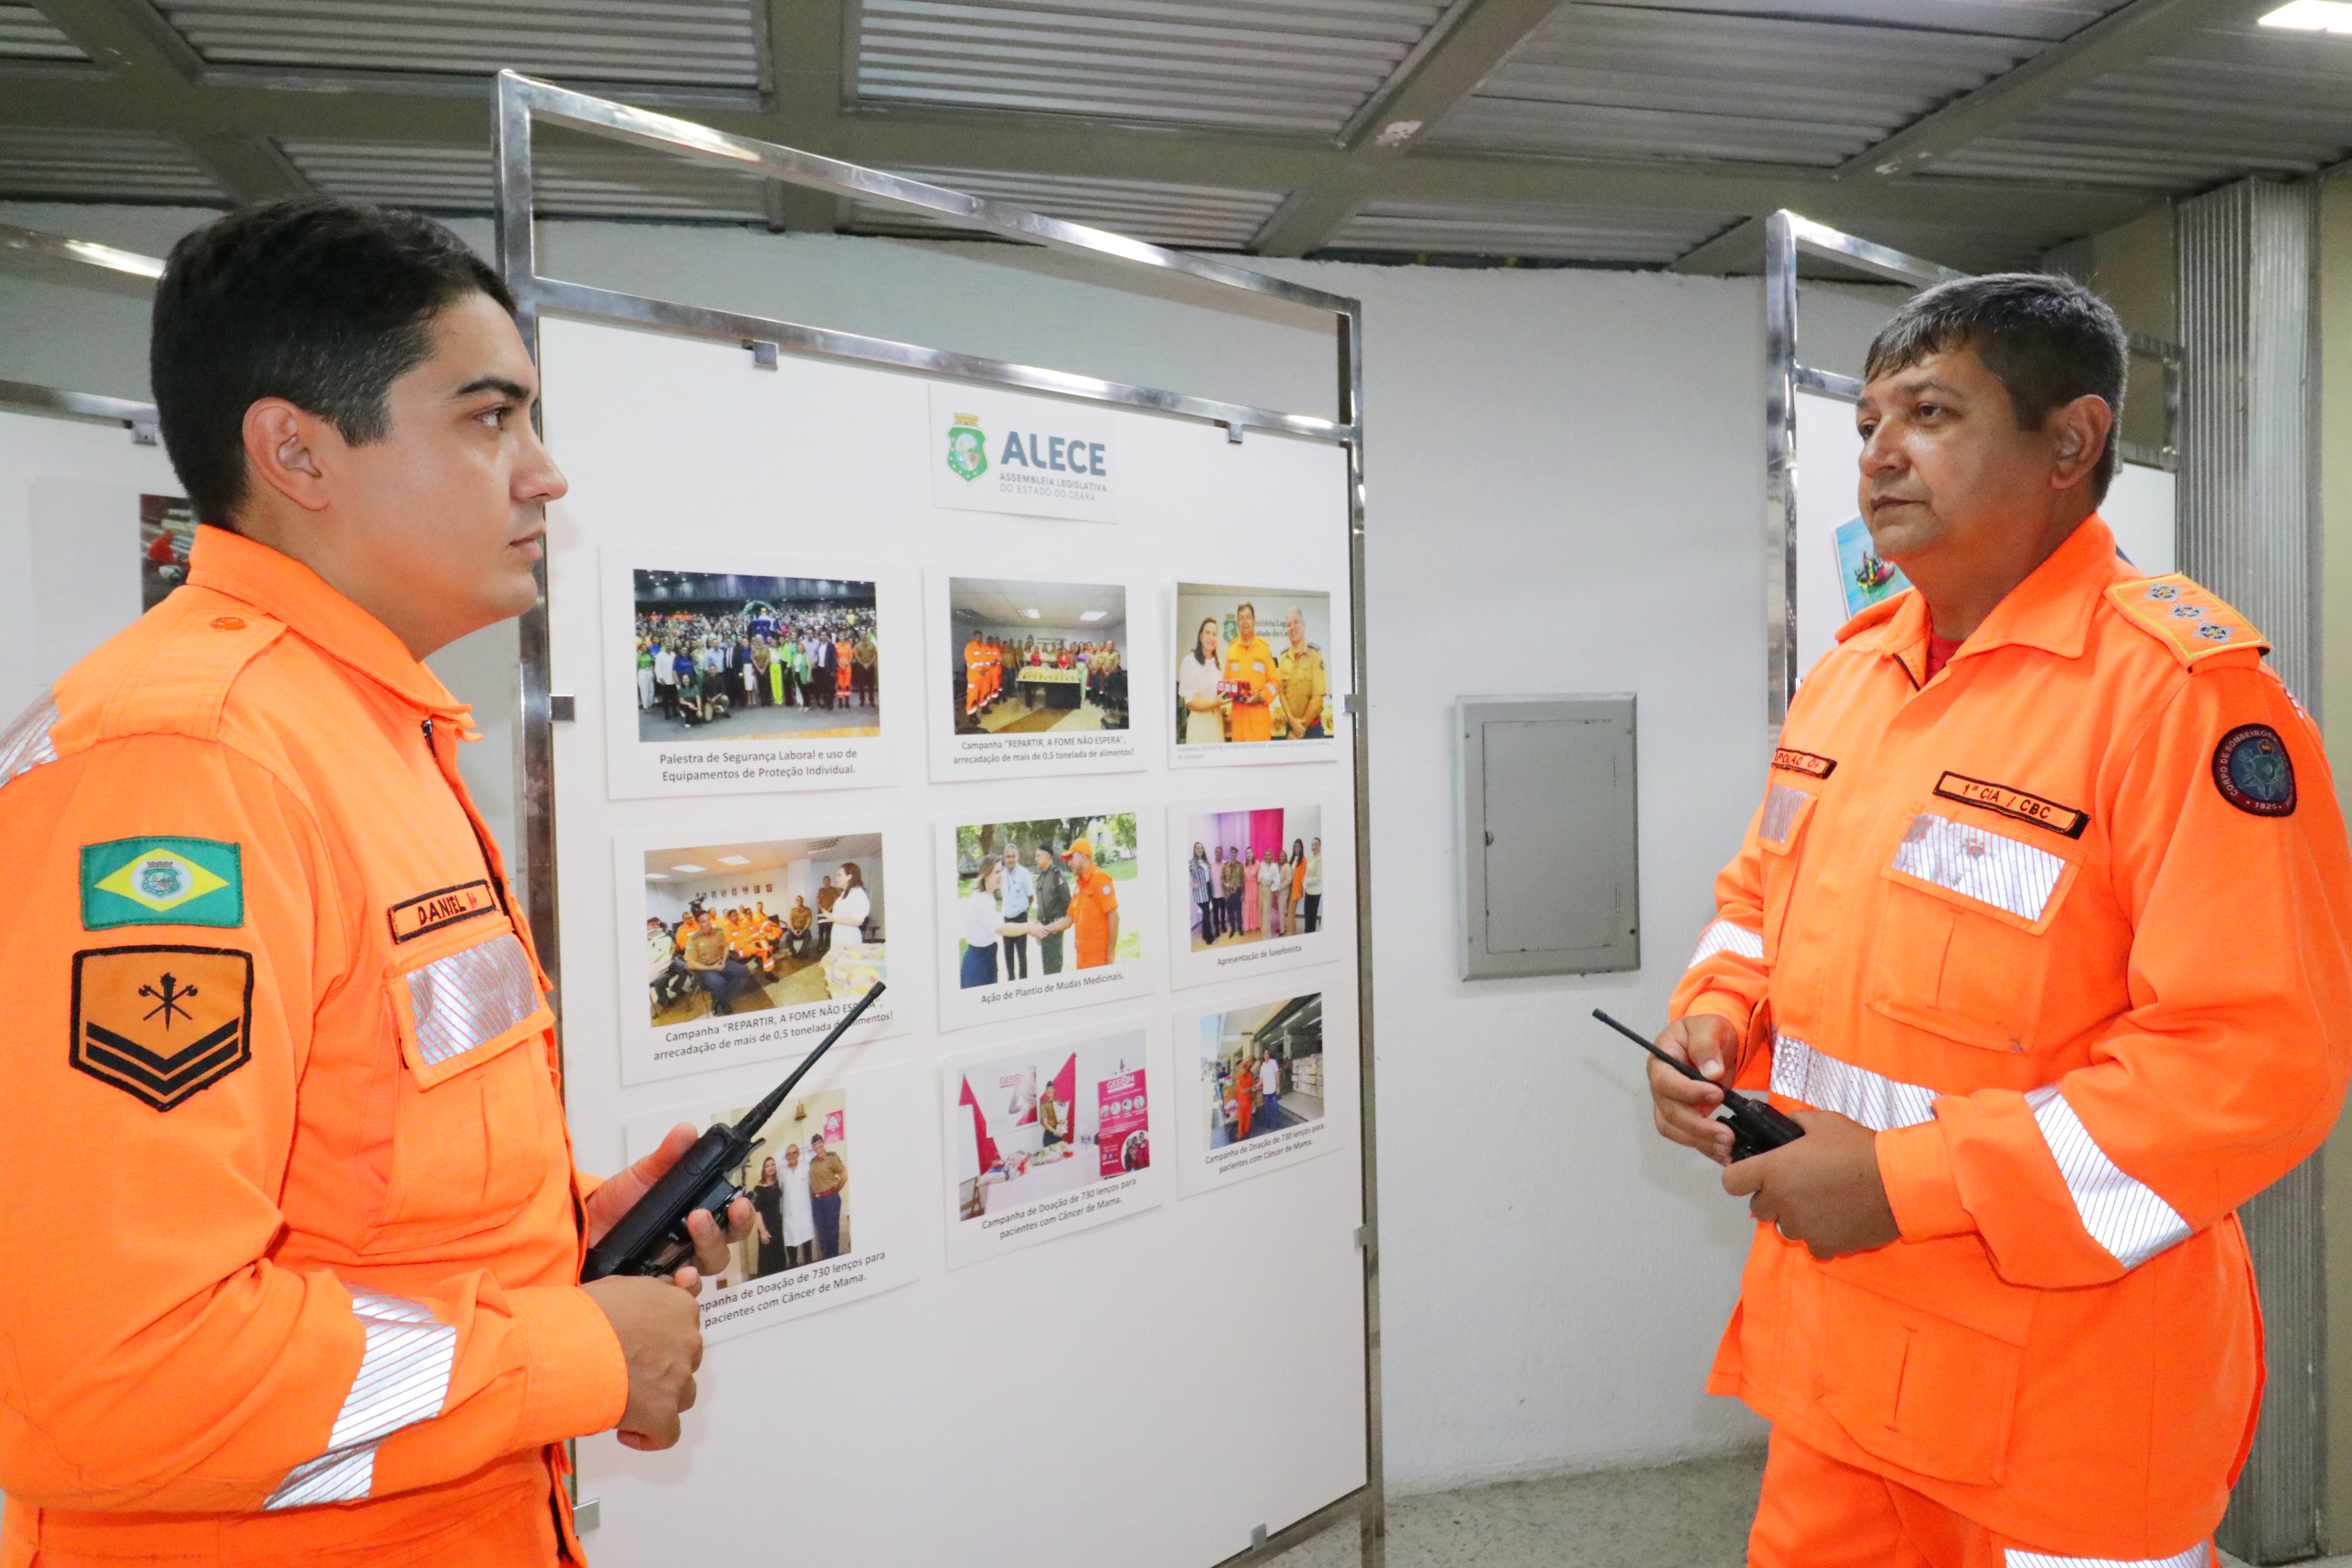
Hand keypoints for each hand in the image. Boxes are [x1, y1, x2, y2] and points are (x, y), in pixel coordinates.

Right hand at [580, 1275, 701, 1449]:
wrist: (565, 1346)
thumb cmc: (585, 1314)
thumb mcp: (623, 1285)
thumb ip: (656, 1290)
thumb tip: (684, 1282)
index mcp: (680, 1307)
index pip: (685, 1323)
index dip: (663, 1336)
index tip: (643, 1342)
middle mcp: (687, 1341)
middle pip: (684, 1360)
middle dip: (661, 1367)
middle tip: (625, 1369)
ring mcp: (677, 1379)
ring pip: (681, 1395)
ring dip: (658, 1399)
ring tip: (624, 1397)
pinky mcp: (662, 1413)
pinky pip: (668, 1434)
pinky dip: (649, 1436)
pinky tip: (626, 1431)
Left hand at [584, 1123, 755, 1290]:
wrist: (580, 1229)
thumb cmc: (615, 1206)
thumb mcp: (642, 1176)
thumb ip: (667, 1157)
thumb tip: (687, 1132)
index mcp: (694, 1217)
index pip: (731, 1221)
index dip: (742, 1215)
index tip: (739, 1203)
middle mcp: (689, 1246)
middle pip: (723, 1248)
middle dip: (722, 1231)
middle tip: (701, 1215)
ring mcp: (672, 1268)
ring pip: (706, 1271)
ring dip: (704, 1252)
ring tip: (688, 1232)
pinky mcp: (654, 1288)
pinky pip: (678, 1296)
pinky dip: (682, 1287)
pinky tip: (676, 1276)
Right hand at [1647, 1014, 1741, 1164]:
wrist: (1715, 1044)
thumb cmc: (1707, 1031)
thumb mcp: (1709, 1026)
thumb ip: (1707, 1046)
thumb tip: (1712, 1073)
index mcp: (1661, 1061)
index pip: (1666, 1082)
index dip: (1688, 1092)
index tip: (1717, 1094)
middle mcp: (1661, 1086)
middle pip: (1669, 1113)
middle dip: (1698, 1126)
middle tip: (1726, 1134)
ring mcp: (1672, 1104)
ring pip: (1675, 1130)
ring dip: (1700, 1141)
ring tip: (1727, 1147)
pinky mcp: (1686, 1117)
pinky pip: (1689, 1137)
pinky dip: (1705, 1147)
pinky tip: (1725, 1154)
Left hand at [1721, 1110, 1898, 1258]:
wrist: (1898, 1182)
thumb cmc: (1858, 1148)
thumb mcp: (1824, 1122)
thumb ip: (1795, 1124)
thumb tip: (1784, 1127)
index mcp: (1773, 1171)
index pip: (1731, 1182)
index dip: (1742, 1177)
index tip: (1757, 1174)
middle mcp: (1781, 1203)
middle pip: (1759, 1207)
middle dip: (1773, 1197)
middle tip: (1800, 1185)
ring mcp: (1802, 1228)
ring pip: (1785, 1227)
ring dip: (1797, 1217)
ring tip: (1824, 1202)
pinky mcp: (1825, 1246)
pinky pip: (1813, 1245)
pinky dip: (1822, 1235)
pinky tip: (1839, 1220)